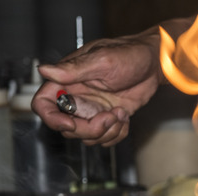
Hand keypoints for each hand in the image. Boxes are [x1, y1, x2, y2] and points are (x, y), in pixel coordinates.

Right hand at [32, 32, 162, 145]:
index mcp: (67, 81)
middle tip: (108, 116)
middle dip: (88, 129)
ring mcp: (92, 110)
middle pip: (66, 127)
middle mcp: (77, 97)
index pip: (43, 104)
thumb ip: (73, 69)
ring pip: (86, 137)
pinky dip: (117, 133)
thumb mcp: (102, 60)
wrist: (154, 65)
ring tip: (120, 113)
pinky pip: (105, 138)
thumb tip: (44, 70)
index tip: (71, 123)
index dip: (52, 119)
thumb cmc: (130, 55)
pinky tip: (124, 117)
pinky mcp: (108, 118)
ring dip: (106, 132)